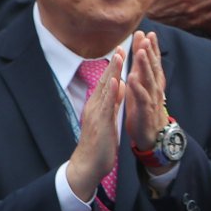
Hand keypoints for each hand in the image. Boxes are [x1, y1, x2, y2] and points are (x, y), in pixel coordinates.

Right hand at [64, 49, 123, 201]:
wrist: (89, 165)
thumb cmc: (100, 143)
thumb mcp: (109, 118)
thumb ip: (113, 102)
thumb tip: (120, 86)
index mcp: (98, 105)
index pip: (107, 82)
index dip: (114, 66)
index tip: (121, 50)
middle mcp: (95, 106)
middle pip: (104, 81)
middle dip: (114, 63)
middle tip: (121, 45)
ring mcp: (96, 114)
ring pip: (105, 89)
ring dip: (112, 72)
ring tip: (119, 56)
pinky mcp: (100, 123)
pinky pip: (106, 105)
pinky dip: (111, 92)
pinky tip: (115, 80)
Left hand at [122, 31, 168, 154]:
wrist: (151, 134)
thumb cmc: (144, 108)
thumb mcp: (142, 86)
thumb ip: (141, 69)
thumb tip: (141, 50)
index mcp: (152, 82)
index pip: (153, 61)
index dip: (151, 47)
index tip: (148, 32)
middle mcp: (154, 87)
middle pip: (152, 67)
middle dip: (149, 51)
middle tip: (146, 37)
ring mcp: (151, 98)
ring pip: (148, 79)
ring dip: (144, 65)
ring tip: (139, 51)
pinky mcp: (145, 110)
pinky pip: (141, 97)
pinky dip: (137, 87)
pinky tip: (132, 78)